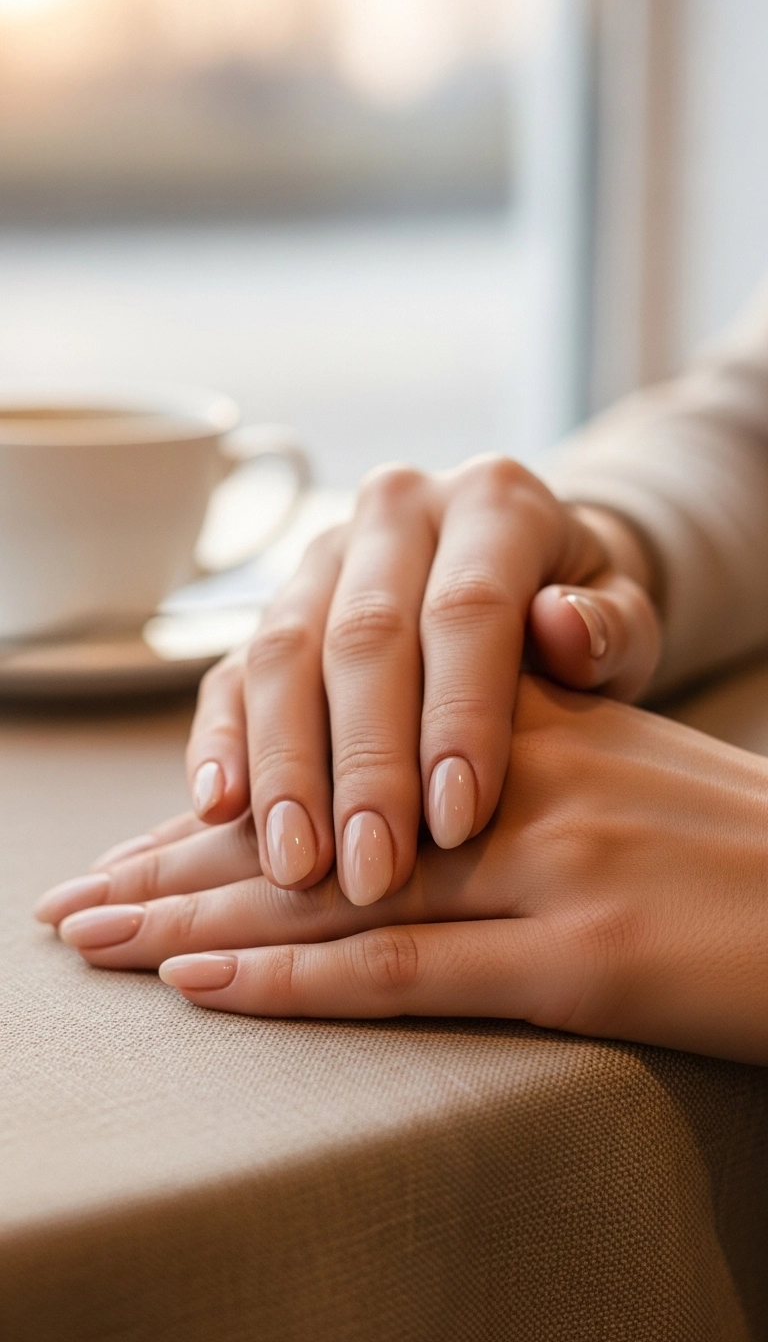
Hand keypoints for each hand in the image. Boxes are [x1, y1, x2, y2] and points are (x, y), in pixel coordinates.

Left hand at [37, 677, 767, 1063]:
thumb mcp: (628, 767)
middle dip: (181, 860)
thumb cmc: (745, 849)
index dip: (238, 800)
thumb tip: (429, 764)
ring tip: (97, 941)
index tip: (144, 838)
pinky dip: (295, 980)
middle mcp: (528, 782)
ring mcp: (554, 867)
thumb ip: (525, 749)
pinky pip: (411, 971)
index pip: (347, 755)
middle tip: (78, 897)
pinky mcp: (586, 959)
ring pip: (338, 888)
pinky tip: (204, 985)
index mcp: (535, 728)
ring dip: (197, 916)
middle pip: (319, 817)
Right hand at [184, 456, 659, 904]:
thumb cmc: (584, 624)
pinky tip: (219, 809)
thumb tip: (564, 626)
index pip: (467, 607)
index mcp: (493, 500)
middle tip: (370, 872)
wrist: (529, 581)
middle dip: (364, 765)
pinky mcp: (272, 607)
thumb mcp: (625, 621)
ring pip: (282, 653)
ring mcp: (322, 555)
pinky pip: (230, 673)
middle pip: (363, 636)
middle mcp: (396, 510)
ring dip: (285, 770)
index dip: (458, 715)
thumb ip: (610, 630)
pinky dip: (222, 742)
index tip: (457, 821)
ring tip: (298, 868)